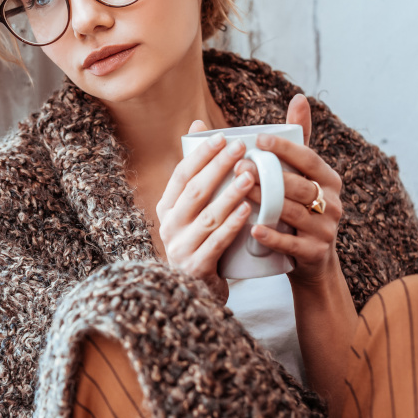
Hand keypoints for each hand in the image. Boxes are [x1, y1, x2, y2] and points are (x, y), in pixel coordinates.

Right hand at [155, 121, 255, 304]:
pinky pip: (215, 243)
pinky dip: (232, 226)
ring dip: (230, 194)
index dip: (201, 155)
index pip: (181, 174)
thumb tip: (198, 125)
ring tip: (250, 176)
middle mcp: (168, 227)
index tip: (222, 136)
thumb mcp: (197, 209)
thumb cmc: (204, 241)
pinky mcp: (195, 268)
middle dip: (218, 167)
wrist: (201, 293)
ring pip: (207, 216)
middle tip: (241, 148)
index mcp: (167, 208)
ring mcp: (180, 249)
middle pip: (194, 191)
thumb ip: (200, 172)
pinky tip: (248, 211)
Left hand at [234, 94, 343, 285]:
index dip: (284, 148)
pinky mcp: (314, 254)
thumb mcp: (303, 175)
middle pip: (299, 185)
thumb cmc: (299, 208)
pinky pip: (291, 244)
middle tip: (239, 166)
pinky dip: (271, 237)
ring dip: (265, 201)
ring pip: (293, 212)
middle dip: (269, 175)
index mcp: (329, 179)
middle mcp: (332, 202)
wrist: (311, 261)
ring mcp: (325, 230)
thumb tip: (299, 96)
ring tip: (238, 192)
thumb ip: (299, 139)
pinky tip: (252, 230)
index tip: (257, 138)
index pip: (307, 158)